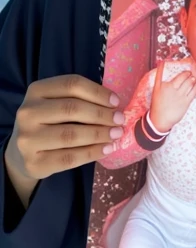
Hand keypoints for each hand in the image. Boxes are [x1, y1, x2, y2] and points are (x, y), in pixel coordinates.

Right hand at [4, 74, 124, 192]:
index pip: (71, 84)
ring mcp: (28, 139)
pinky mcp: (33, 163)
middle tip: (120, 120)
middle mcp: (28, 112)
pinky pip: (69, 158)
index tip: (116, 101)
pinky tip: (106, 149)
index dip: (97, 92)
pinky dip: (92, 153)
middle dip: (101, 114)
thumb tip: (114, 106)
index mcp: (36, 90)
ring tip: (116, 134)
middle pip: (72, 109)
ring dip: (99, 134)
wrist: (22, 152)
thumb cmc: (48, 121)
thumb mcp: (56, 102)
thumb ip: (79, 99)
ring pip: (71, 135)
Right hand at [149, 62, 195, 133]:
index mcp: (166, 85)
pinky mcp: (186, 102)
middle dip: (189, 75)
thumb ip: (159, 75)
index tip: (186, 73)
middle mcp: (173, 89)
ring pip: (190, 83)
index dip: (185, 73)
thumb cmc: (157, 104)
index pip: (179, 76)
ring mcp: (180, 96)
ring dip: (193, 79)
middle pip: (185, 79)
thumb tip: (161, 62)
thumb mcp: (156, 88)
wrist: (160, 119)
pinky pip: (194, 92)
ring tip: (194, 78)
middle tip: (190, 74)